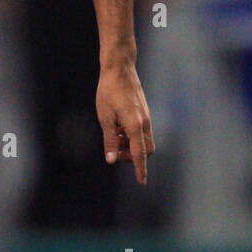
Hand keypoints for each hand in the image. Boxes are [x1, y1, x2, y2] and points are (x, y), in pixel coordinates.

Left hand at [96, 62, 154, 183]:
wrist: (120, 69)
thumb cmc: (109, 92)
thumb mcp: (104, 117)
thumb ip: (109, 140)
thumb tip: (110, 159)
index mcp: (135, 125)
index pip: (139, 153)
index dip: (140, 169)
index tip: (142, 182)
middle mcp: (145, 122)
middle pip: (147, 150)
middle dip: (133, 156)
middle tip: (115, 150)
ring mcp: (146, 117)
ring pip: (144, 140)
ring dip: (130, 145)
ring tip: (114, 135)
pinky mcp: (144, 112)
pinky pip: (142, 130)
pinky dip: (131, 135)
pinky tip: (117, 126)